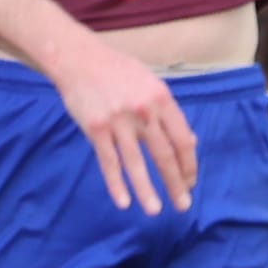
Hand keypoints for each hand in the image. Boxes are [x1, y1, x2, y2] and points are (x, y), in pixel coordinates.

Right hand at [52, 35, 196, 213]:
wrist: (75, 57)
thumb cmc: (115, 68)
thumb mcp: (150, 82)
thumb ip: (168, 112)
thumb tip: (191, 141)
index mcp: (161, 99)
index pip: (182, 140)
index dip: (189, 164)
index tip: (190, 181)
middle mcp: (143, 112)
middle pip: (164, 156)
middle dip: (175, 183)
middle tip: (183, 205)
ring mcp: (118, 121)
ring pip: (136, 163)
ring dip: (147, 190)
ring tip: (155, 210)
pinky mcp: (95, 128)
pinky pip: (108, 162)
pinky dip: (116, 184)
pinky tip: (123, 202)